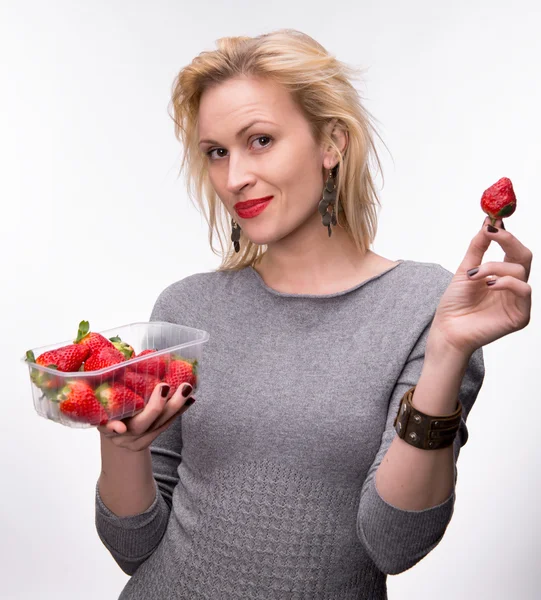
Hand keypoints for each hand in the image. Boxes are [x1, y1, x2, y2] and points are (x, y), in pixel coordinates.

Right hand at [97, 382, 194, 451]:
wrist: (115, 431)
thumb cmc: (108, 407)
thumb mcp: (102, 398)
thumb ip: (108, 385)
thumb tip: (123, 362)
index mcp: (105, 424)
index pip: (107, 427)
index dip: (113, 427)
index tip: (120, 427)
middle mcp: (122, 436)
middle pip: (140, 426)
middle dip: (155, 408)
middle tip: (165, 387)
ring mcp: (137, 440)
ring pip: (158, 425)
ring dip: (175, 406)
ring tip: (186, 389)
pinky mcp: (151, 439)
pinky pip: (166, 425)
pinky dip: (178, 411)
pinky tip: (189, 399)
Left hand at [428, 216, 532, 356]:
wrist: (447, 329)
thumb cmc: (455, 304)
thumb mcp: (465, 270)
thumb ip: (477, 248)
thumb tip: (487, 223)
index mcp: (502, 276)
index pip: (513, 250)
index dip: (505, 234)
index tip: (492, 221)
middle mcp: (513, 287)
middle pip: (524, 256)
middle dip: (508, 240)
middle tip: (492, 232)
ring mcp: (518, 301)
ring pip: (520, 270)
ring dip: (495, 266)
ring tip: (474, 275)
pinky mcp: (520, 315)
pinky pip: (524, 290)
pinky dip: (506, 282)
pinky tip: (489, 285)